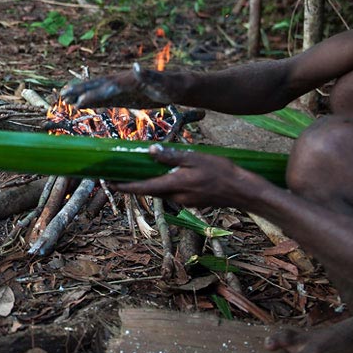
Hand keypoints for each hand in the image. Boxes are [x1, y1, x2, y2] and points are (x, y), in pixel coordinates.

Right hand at [60, 64, 173, 108]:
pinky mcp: (123, 96)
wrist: (176, 86)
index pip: (105, 88)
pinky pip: (104, 99)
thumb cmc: (170, 86)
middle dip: (79, 91)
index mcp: (127, 80)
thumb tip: (136, 66)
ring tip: (65, 98)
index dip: (91, 95)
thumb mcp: (162, 82)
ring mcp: (120, 89)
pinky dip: (92, 101)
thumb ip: (148, 75)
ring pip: (97, 91)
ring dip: (81, 95)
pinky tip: (82, 106)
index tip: (78, 103)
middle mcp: (120, 82)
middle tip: (62, 95)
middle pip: (96, 86)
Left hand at [111, 144, 268, 208]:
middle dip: (133, 185)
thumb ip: (172, 155)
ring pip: (162, 192)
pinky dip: (166, 185)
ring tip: (140, 172)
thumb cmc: (221, 172)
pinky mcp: (193, 202)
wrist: (243, 191)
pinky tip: (168, 175)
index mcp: (174, 184)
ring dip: (150, 184)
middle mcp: (176, 196)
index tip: (109, 183)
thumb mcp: (195, 158)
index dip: (124, 186)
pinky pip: (174, 193)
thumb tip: (150, 150)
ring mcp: (185, 201)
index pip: (142, 187)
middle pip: (149, 191)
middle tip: (118, 176)